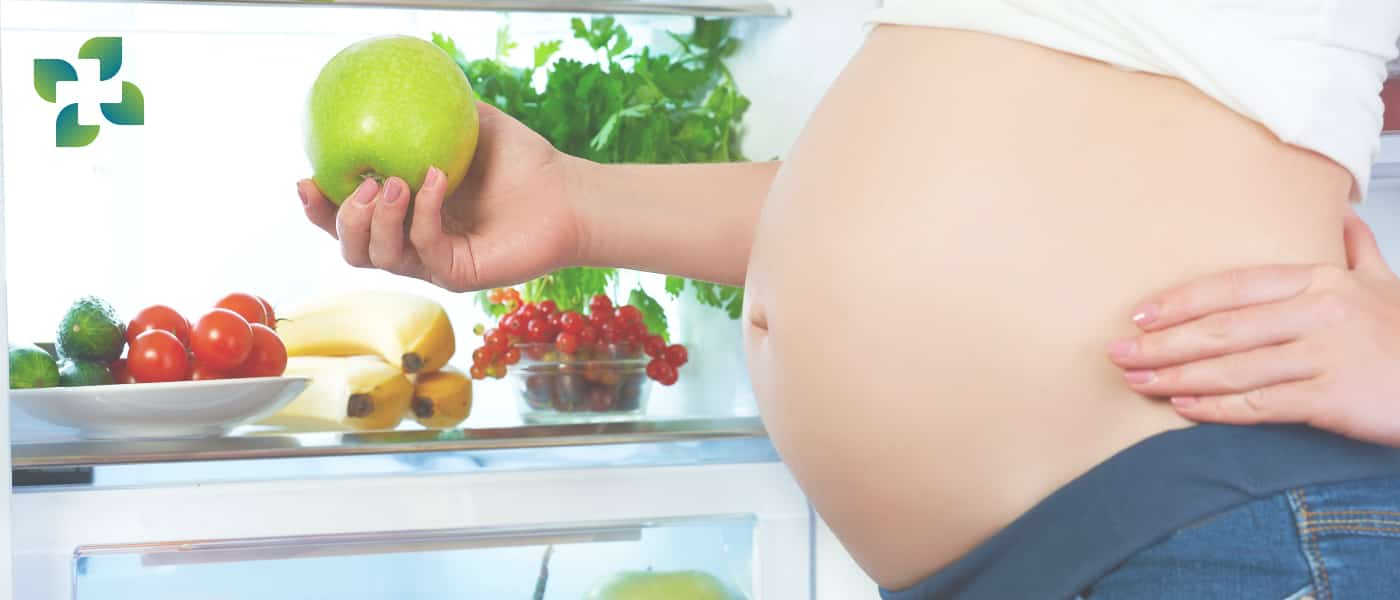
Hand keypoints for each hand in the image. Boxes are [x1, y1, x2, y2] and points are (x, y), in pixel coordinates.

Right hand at [298, 102, 579, 291]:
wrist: (567, 193)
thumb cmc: (522, 161)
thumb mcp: (469, 124)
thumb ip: (430, 111)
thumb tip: (388, 85)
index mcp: (407, 214)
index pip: (348, 220)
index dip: (320, 208)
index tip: (305, 180)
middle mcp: (416, 243)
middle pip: (353, 248)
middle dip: (340, 220)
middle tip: (358, 186)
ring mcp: (435, 262)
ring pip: (379, 256)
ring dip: (376, 220)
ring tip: (392, 183)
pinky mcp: (459, 273)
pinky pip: (424, 248)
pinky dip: (422, 213)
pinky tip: (435, 179)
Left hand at [1107, 212, 1399, 445]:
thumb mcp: (1387, 284)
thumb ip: (1358, 252)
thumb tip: (1343, 217)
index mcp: (1321, 280)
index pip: (1233, 287)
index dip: (1181, 301)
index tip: (1139, 316)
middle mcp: (1319, 311)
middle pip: (1222, 327)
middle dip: (1162, 342)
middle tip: (1117, 353)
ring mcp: (1326, 354)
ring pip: (1233, 365)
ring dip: (1177, 375)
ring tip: (1137, 382)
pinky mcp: (1333, 397)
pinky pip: (1261, 403)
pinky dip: (1217, 406)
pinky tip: (1183, 407)